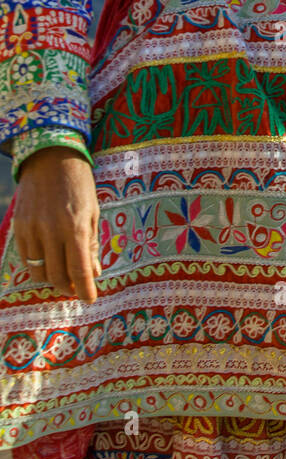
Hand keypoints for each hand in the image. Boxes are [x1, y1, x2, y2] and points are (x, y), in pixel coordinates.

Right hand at [14, 148, 100, 302]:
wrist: (50, 158)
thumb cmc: (78, 184)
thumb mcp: (92, 211)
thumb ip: (90, 244)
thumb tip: (93, 273)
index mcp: (74, 227)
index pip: (79, 269)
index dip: (85, 289)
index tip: (90, 299)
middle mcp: (51, 231)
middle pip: (56, 275)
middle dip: (68, 288)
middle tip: (76, 290)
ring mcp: (31, 230)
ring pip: (38, 271)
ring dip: (51, 279)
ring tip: (62, 277)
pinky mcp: (18, 227)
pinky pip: (26, 258)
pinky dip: (37, 265)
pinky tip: (48, 261)